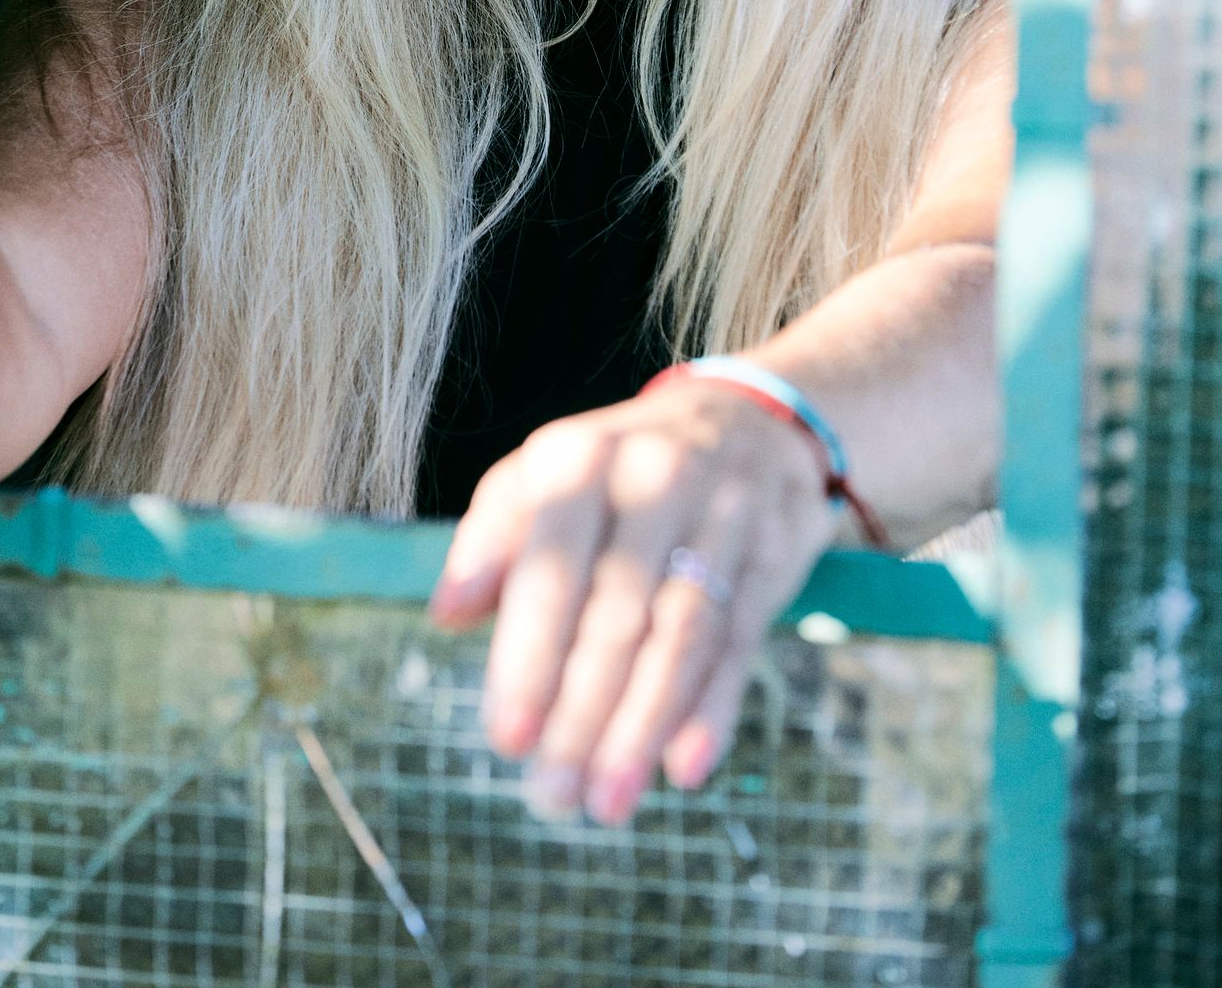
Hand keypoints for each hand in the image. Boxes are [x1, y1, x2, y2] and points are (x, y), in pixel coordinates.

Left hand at [426, 375, 835, 824]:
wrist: (746, 420)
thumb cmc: (618, 469)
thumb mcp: (547, 475)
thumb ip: (492, 539)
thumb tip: (448, 614)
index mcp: (582, 458)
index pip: (551, 571)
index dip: (528, 659)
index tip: (506, 739)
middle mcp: (655, 477)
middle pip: (616, 614)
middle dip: (582, 714)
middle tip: (554, 795)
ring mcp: (723, 513)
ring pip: (680, 635)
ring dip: (641, 727)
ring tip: (606, 801)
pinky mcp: (773, 552)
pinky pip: (740, 641)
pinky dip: (712, 710)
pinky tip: (683, 769)